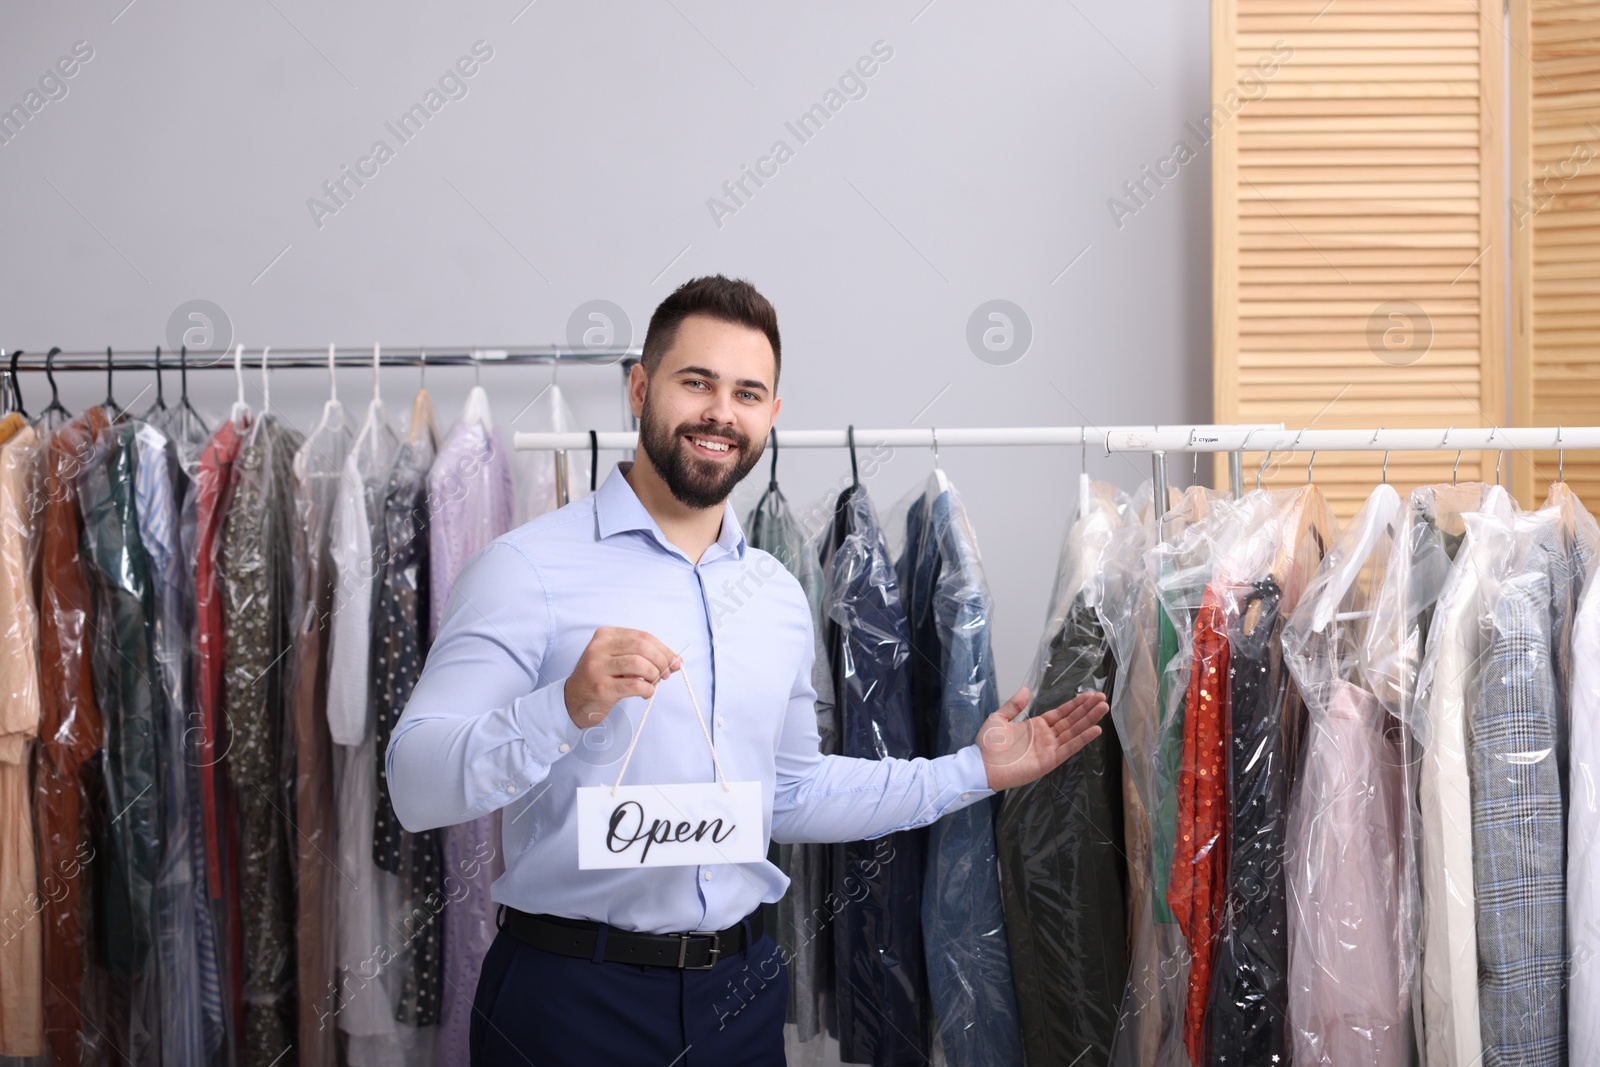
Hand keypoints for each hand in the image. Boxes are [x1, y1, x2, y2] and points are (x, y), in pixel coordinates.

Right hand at [563, 627, 682, 729]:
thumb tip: (676, 660)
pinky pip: (633, 685)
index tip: (674, 661)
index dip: (663, 649)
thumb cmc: (601, 677)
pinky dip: (647, 689)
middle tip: (666, 674)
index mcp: (605, 635)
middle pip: (642, 647)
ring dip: (654, 675)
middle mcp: (598, 648)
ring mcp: (597, 667)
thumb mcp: (617, 659)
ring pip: (639, 664)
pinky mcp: (601, 688)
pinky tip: (645, 693)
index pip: (642, 636)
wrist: (572, 700)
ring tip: (653, 684)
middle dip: (661, 661)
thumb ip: (643, 656)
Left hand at [976, 687, 1109, 791]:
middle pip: (1071, 721)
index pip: (1061, 714)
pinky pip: (1069, 748)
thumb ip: (1014, 705)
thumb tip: (1026, 690)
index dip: (1075, 705)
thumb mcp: (999, 718)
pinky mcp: (1049, 761)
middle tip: (1103, 698)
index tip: (1090, 695)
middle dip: (1087, 710)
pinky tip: (1095, 730)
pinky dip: (1082, 739)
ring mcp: (1049, 749)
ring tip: (1104, 709)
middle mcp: (1046, 737)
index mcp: (1036, 726)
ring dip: (1089, 721)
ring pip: (1073, 732)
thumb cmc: (988, 745)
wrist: (982, 765)